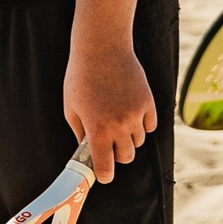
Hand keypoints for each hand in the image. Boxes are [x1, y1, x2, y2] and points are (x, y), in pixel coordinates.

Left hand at [64, 33, 156, 184]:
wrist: (102, 48)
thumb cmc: (81, 77)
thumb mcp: (71, 108)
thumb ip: (80, 133)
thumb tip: (87, 151)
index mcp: (97, 130)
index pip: (106, 167)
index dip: (105, 175)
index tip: (104, 175)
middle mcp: (119, 125)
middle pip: (127, 157)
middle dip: (117, 155)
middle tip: (109, 145)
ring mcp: (136, 114)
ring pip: (139, 141)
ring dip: (129, 138)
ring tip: (118, 122)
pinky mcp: (148, 102)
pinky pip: (151, 125)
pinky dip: (143, 124)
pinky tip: (132, 113)